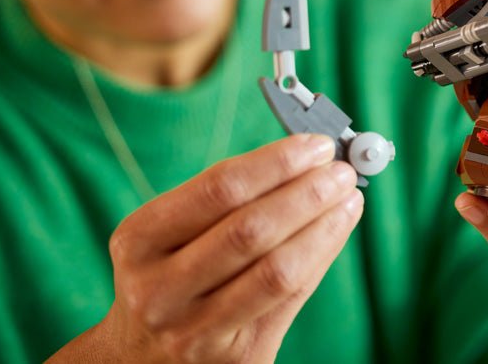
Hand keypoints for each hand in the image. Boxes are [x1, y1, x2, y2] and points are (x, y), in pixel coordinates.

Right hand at [53, 134, 362, 363]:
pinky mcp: (235, 358)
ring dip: (323, 226)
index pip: (219, 190)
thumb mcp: (170, 236)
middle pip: (249, 230)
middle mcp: (159, 290)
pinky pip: (290, 300)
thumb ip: (230, 200)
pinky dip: (320, 257)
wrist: (144, 360)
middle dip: (306, 193)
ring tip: (348, 199)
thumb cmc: (170, 277)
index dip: (276, 163)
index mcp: (139, 241)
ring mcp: (194, 330)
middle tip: (341, 170)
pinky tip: (337, 231)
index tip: (316, 145)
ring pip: (276, 270)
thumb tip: (309, 159)